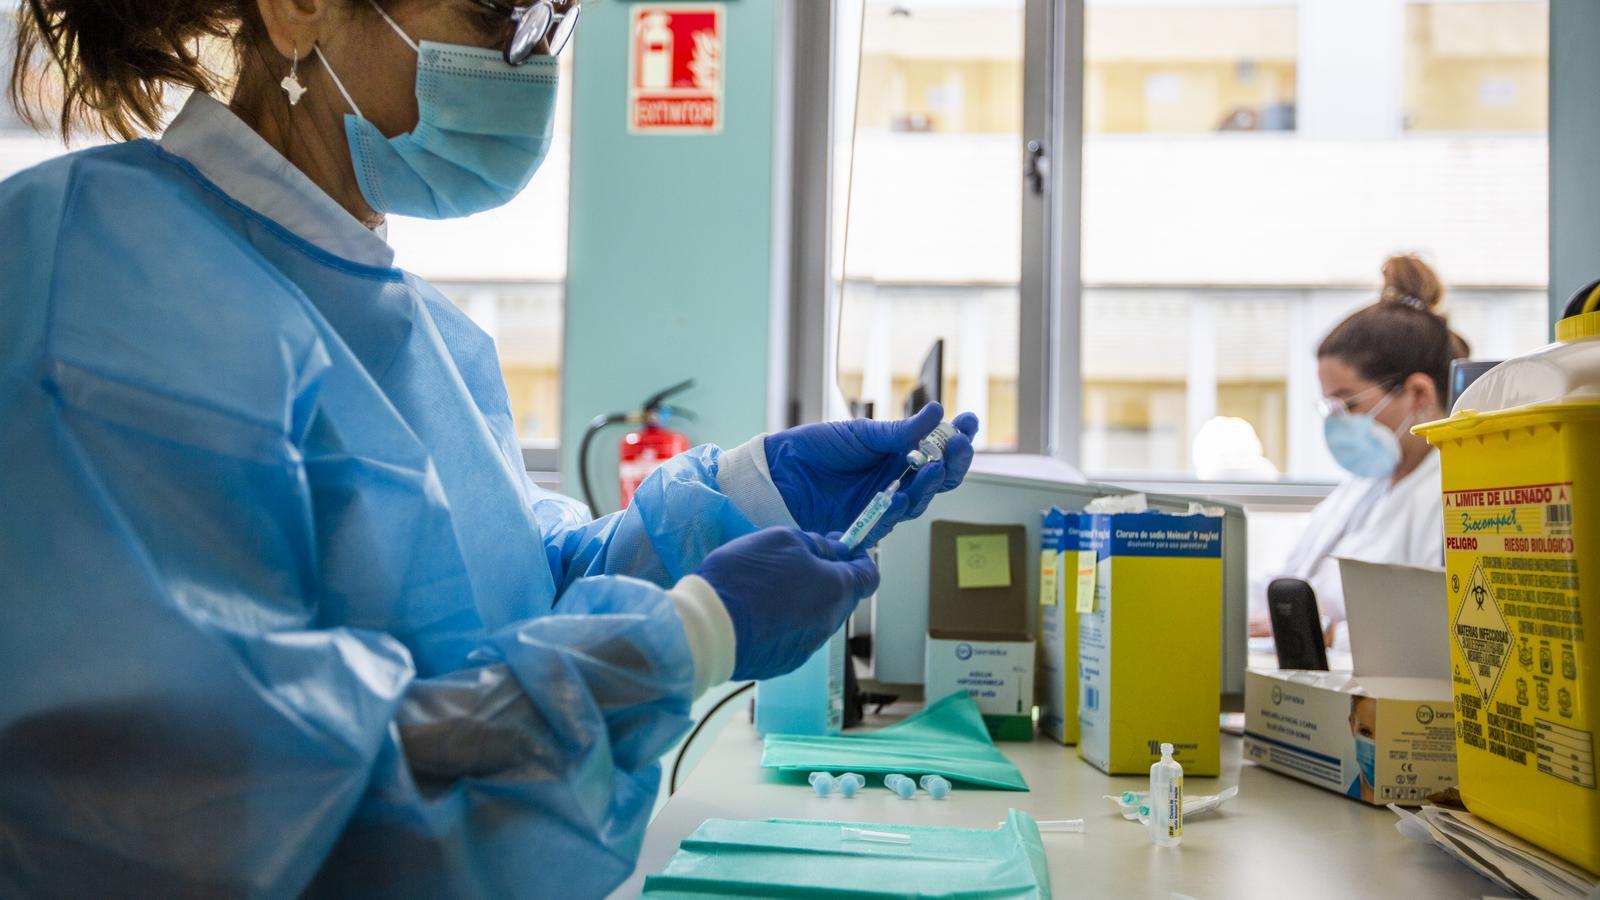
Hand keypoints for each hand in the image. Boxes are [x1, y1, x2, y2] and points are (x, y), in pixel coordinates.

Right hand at [696, 528, 878, 680]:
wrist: (710, 629)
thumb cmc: (749, 576)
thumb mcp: (783, 540)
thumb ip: (818, 545)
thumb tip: (838, 551)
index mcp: (838, 591)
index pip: (869, 575)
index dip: (858, 557)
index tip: (840, 545)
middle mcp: (830, 624)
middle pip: (840, 596)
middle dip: (825, 577)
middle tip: (794, 560)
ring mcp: (808, 647)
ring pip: (816, 617)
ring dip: (803, 600)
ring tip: (768, 586)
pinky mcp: (785, 663)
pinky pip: (794, 635)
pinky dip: (784, 621)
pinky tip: (757, 612)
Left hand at [765, 403, 978, 548]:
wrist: (780, 473)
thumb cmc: (816, 449)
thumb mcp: (860, 433)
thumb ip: (899, 432)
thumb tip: (937, 412)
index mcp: (897, 453)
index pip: (938, 449)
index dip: (957, 438)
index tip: (970, 422)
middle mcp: (896, 479)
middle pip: (940, 478)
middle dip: (955, 462)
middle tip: (959, 445)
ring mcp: (883, 502)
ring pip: (920, 500)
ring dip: (931, 484)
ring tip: (936, 467)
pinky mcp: (867, 523)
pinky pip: (890, 519)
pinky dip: (899, 507)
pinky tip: (903, 493)